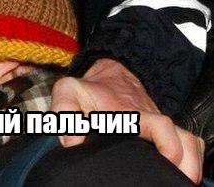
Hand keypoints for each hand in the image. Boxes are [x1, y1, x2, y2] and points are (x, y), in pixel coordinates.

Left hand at [51, 58, 204, 183]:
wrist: (107, 78)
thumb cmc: (88, 90)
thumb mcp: (69, 91)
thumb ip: (64, 110)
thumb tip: (72, 142)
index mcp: (131, 115)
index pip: (161, 126)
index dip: (168, 143)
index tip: (167, 157)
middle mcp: (152, 122)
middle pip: (184, 141)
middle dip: (184, 162)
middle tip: (175, 180)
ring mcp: (161, 129)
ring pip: (190, 144)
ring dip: (190, 163)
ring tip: (182, 181)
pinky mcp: (164, 136)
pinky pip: (188, 145)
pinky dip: (190, 158)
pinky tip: (180, 174)